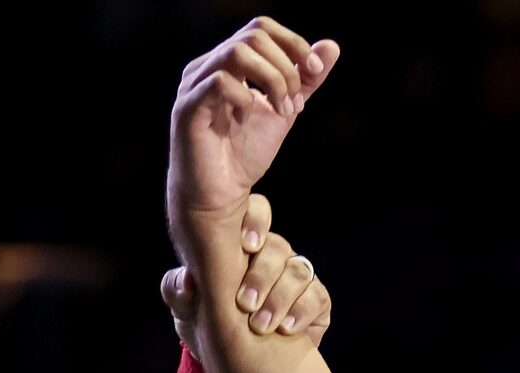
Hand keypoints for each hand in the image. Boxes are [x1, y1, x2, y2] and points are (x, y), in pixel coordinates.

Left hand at [161, 196, 330, 359]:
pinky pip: (316, 297)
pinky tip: (285, 329)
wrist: (235, 365)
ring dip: (279, 298)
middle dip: (262, 275)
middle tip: (245, 304)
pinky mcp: (315, 303)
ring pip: (298, 271)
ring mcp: (297, 279)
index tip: (246, 245)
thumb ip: (178, 291)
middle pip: (278, 247)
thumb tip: (187, 280)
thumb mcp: (187, 310)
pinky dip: (301, 313)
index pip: (256, 214)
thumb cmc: (210, 326)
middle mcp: (274, 256)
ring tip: (262, 325)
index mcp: (244, 246)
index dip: (256, 220)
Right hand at [167, 19, 339, 244]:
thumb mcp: (284, 111)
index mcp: (227, 63)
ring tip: (281, 110)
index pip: (261, 29)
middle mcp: (207, 67)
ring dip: (271, 79)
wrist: (221, 197)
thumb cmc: (244, 154)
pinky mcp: (188, 109)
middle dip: (286, 67)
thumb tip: (331, 47)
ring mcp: (194, 86)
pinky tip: (248, 118)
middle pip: (253, 36)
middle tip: (295, 103)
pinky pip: (219, 83)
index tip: (314, 70)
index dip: (293, 43)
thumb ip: (305, 81)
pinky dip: (245, 98)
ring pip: (236, 52)